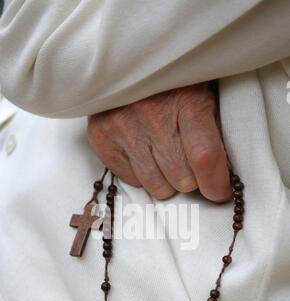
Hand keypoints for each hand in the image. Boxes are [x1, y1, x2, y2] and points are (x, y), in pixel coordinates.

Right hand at [87, 83, 231, 201]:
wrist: (129, 53)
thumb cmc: (176, 78)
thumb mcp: (205, 93)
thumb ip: (213, 132)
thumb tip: (222, 176)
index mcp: (187, 100)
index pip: (205, 157)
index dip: (217, 184)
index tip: (221, 191)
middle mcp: (152, 115)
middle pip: (182, 180)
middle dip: (192, 178)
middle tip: (188, 159)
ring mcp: (122, 127)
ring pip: (157, 187)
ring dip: (167, 179)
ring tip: (165, 153)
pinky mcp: (101, 137)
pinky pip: (132, 181)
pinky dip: (142, 173)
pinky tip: (144, 150)